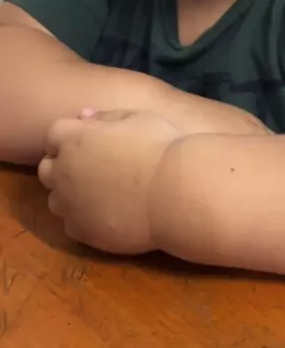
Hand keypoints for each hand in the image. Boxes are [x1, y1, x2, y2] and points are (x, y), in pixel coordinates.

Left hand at [38, 110, 183, 253]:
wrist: (175, 192)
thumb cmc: (159, 146)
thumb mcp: (136, 117)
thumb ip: (105, 116)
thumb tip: (84, 117)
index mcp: (73, 139)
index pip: (53, 134)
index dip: (72, 136)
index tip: (91, 140)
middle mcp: (63, 172)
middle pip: (47, 168)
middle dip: (63, 165)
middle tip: (93, 166)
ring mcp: (70, 205)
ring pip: (55, 199)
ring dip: (70, 193)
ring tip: (101, 192)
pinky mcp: (83, 231)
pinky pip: (72, 223)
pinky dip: (84, 217)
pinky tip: (108, 213)